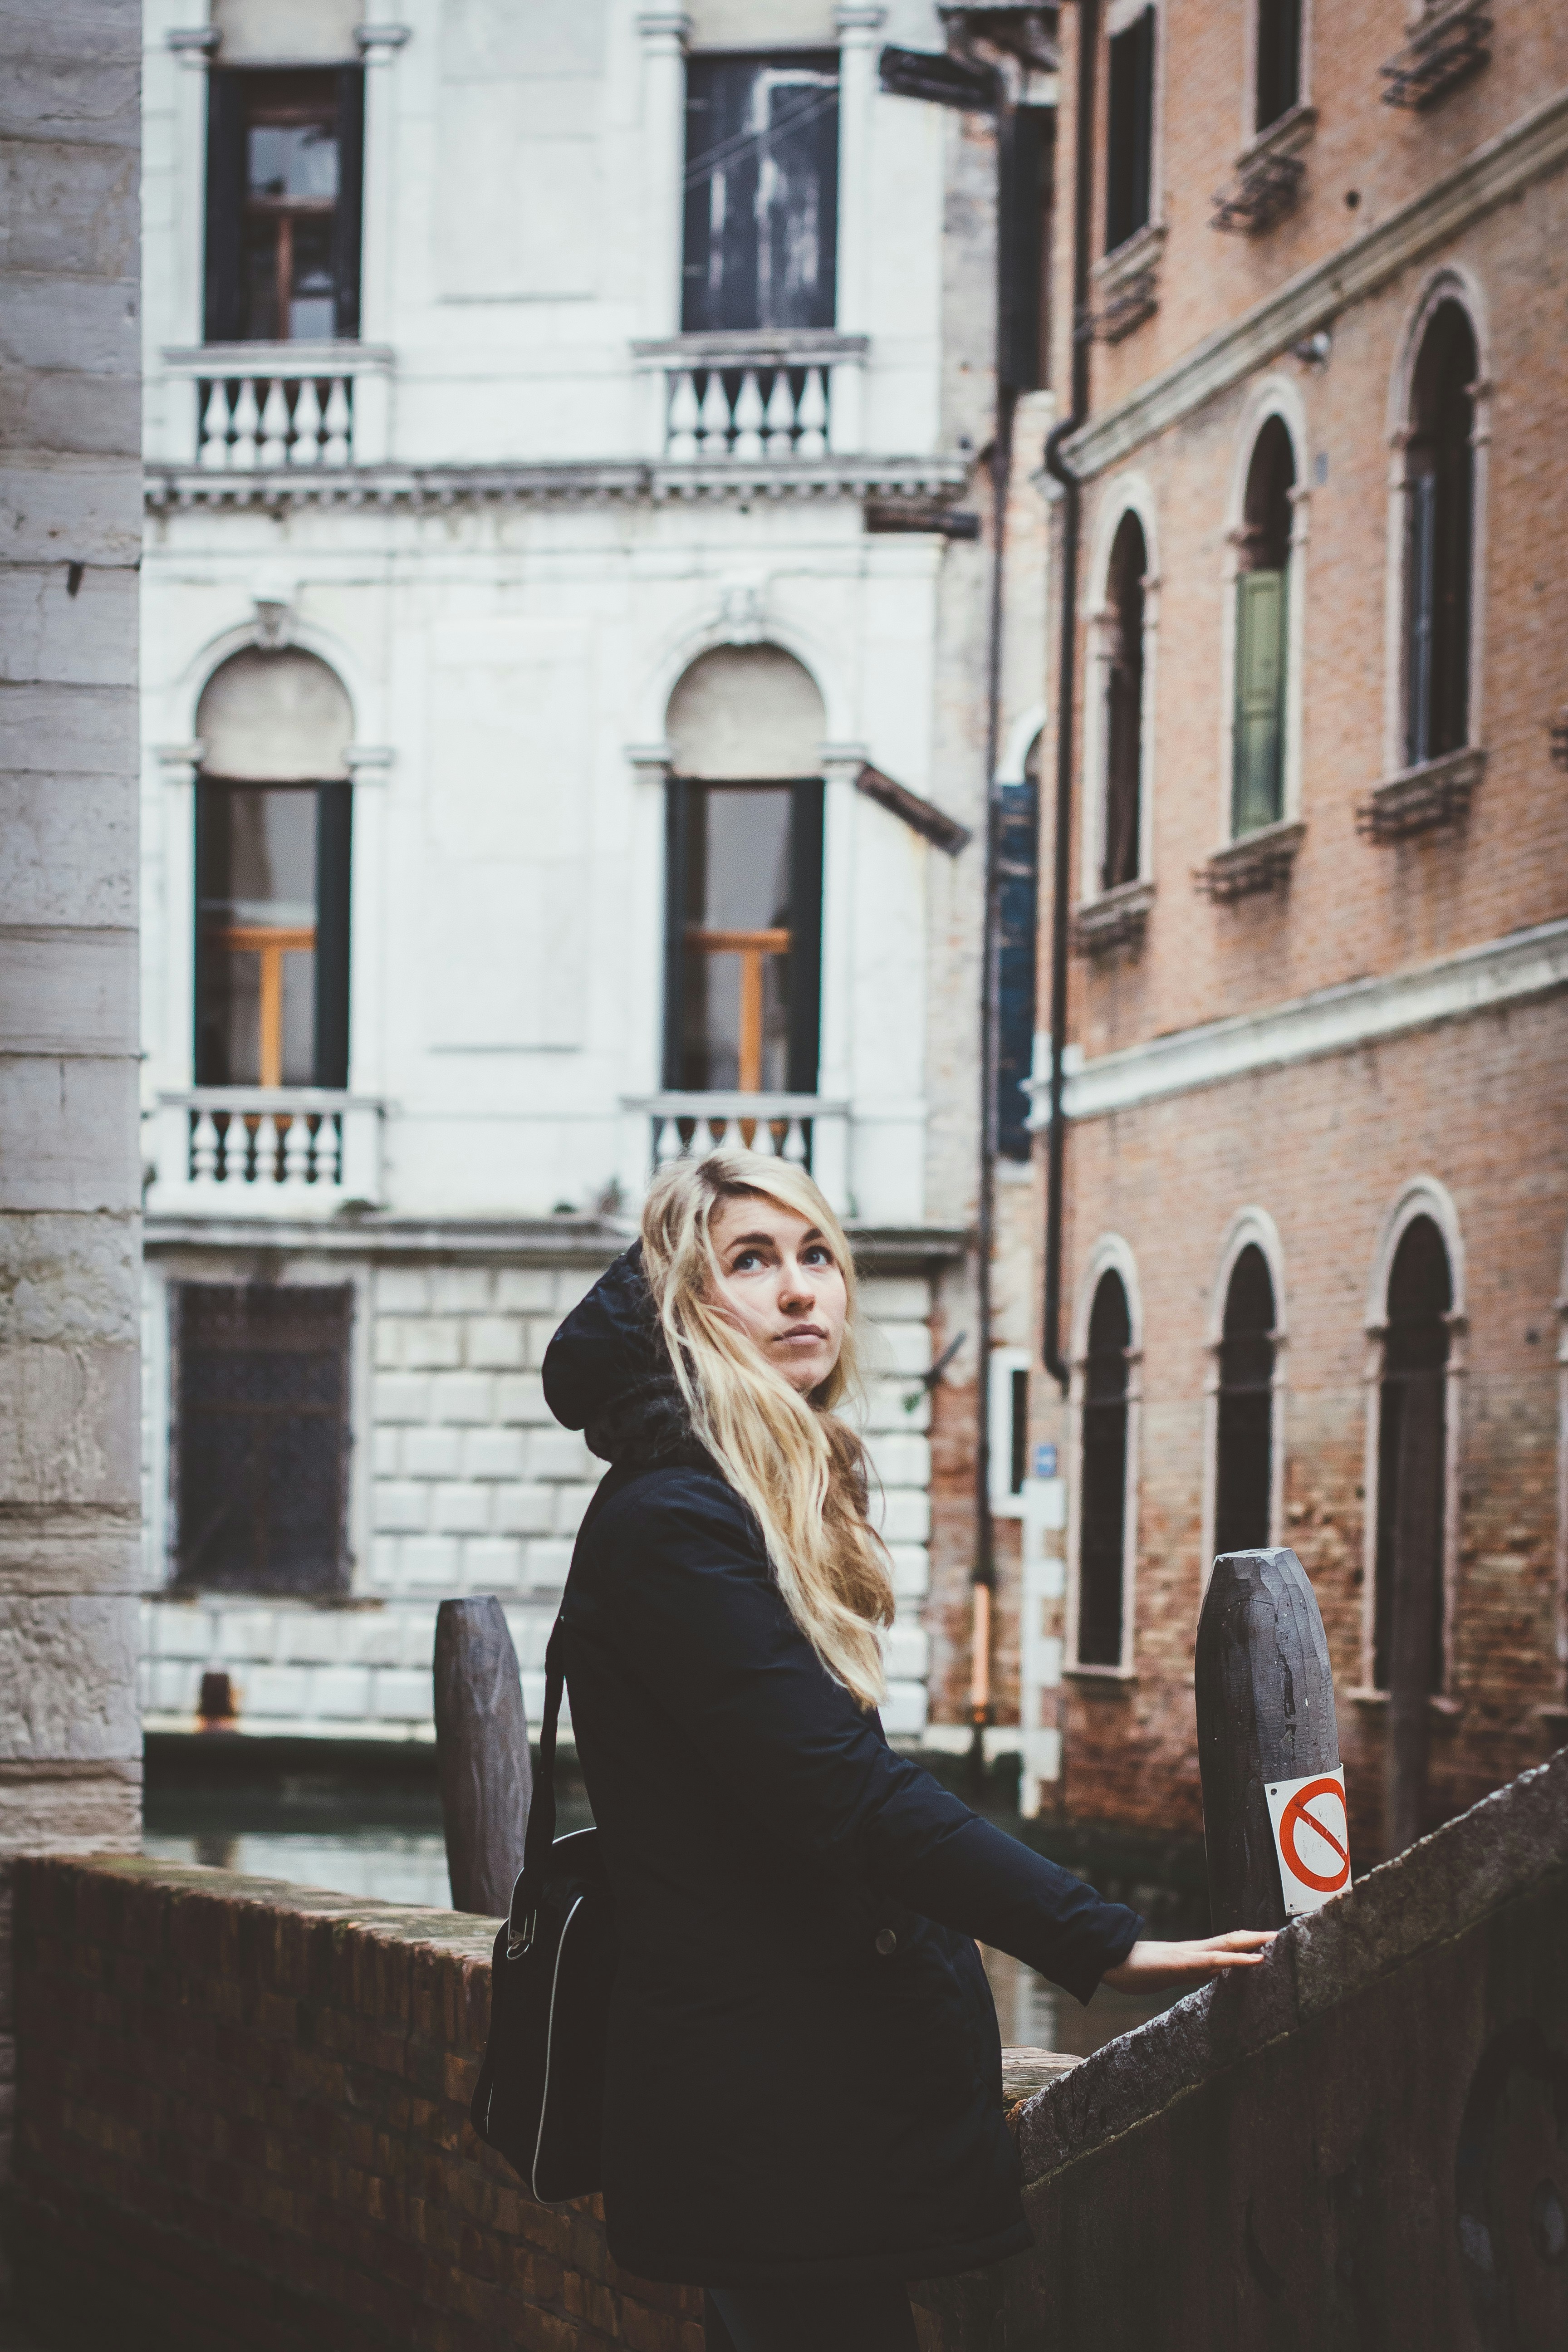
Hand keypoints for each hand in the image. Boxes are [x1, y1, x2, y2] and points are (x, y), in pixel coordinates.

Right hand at [1102, 1930, 1274, 1992]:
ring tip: (1274, 1940)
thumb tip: (1204, 1974)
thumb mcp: (1164, 1975)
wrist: (1107, 1960)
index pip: (1223, 1946)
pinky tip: (1255, 1960)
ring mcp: (1188, 1956)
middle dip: (1255, 1939)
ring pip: (1227, 1947)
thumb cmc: (1133, 1969)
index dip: (1245, 1944)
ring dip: (1252, 1944)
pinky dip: (1239, 1960)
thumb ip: (1185, 1973)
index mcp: (1189, 1955)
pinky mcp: (1182, 1963)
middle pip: (1230, 1941)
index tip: (1266, 1942)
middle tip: (1280, 1935)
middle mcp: (1192, 1952)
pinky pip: (1216, 1961)